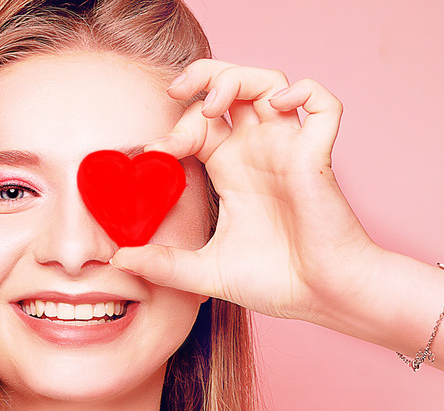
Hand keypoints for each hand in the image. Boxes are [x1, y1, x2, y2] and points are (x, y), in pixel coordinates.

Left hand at [111, 59, 379, 322]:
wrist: (320, 300)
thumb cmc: (274, 282)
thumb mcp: (205, 271)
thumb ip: (164, 264)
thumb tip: (120, 260)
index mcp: (230, 169)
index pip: (199, 123)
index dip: (174, 125)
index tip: (152, 151)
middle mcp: (257, 151)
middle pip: (231, 87)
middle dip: (201, 80)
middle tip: (176, 94)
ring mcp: (288, 149)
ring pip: (269, 82)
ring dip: (237, 78)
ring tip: (213, 102)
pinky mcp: (318, 155)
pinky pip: (323, 104)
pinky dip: (304, 91)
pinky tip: (277, 106)